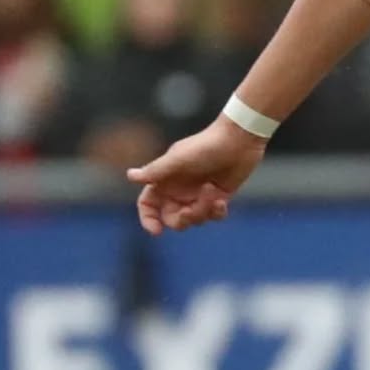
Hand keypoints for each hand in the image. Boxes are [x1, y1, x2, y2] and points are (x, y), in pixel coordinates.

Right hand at [128, 116, 265, 234]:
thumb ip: (156, 170)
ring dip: (203, 211)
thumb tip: (130, 175)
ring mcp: (198, 194)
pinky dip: (216, 212)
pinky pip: (213, 216)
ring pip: (194, 219)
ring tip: (212, 191)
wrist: (239, 139)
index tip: (156, 230)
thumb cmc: (206, 145)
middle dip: (182, 219)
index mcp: (166, 180)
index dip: (148, 219)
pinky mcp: (217, 197)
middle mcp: (180, 189)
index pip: (148, 204)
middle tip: (192, 211)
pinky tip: (222, 201)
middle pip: (172, 218)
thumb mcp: (179, 159)